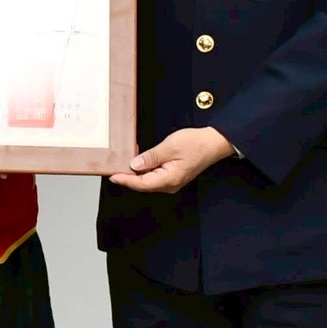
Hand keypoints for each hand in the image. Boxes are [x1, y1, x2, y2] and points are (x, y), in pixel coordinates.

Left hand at [109, 127, 235, 193]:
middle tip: (113, 169)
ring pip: (148, 180)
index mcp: (169, 179)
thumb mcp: (170, 147)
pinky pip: (154, 176)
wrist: (214, 143)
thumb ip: (151, 157)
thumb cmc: (196, 144)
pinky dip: (144, 170)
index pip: (141, 183)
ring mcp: (172, 181)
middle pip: (143, 184)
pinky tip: (137, 162)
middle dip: (127, 177)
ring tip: (122, 164)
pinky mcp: (173, 175)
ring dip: (135, 173)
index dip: (125, 180)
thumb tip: (134, 165)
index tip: (112, 175)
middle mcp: (170, 184)